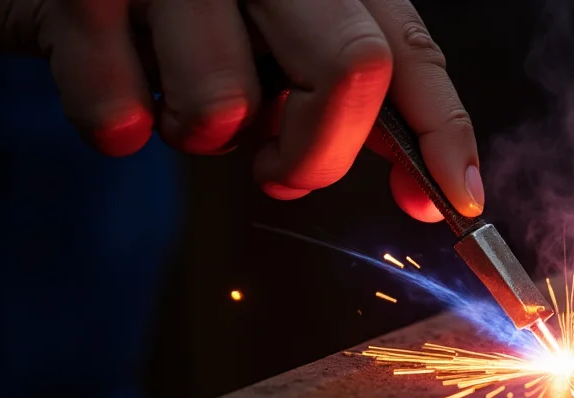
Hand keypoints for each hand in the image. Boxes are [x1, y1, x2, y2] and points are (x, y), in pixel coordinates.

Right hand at [0, 0, 484, 220]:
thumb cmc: (175, 10)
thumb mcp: (272, 40)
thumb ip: (341, 101)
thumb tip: (427, 190)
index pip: (408, 52)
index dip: (443, 131)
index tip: (459, 203)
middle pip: (351, 71)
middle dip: (317, 154)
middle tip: (277, 169)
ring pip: (227, 103)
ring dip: (199, 133)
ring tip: (174, 98)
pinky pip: (120, 113)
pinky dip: (118, 125)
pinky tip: (114, 86)